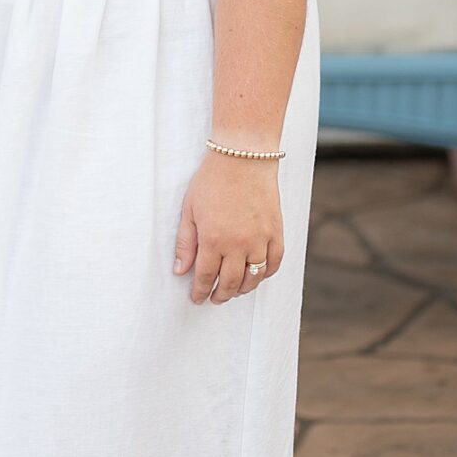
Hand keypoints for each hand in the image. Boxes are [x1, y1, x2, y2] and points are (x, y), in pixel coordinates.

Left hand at [174, 152, 281, 305]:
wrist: (243, 157)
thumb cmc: (212, 180)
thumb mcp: (189, 210)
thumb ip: (185, 243)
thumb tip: (181, 271)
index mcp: (213, 239)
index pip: (206, 276)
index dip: (200, 291)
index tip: (197, 298)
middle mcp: (238, 244)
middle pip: (230, 283)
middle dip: (221, 295)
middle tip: (215, 298)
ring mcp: (260, 239)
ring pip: (254, 278)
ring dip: (243, 289)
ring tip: (234, 291)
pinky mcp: (276, 232)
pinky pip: (274, 262)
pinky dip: (266, 274)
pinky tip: (257, 275)